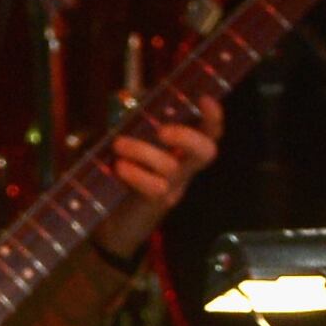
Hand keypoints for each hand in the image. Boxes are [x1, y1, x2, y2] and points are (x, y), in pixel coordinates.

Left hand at [92, 95, 222, 259]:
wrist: (112, 227)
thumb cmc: (122, 179)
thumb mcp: (129, 148)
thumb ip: (137, 128)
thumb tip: (132, 99)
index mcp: (182, 152)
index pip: (209, 133)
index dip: (213, 118)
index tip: (205, 99)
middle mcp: (184, 169)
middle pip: (206, 151)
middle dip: (187, 136)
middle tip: (162, 132)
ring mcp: (173, 188)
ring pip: (171, 166)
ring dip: (143, 151)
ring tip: (119, 145)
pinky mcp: (157, 204)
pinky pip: (155, 187)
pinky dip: (136, 173)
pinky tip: (119, 167)